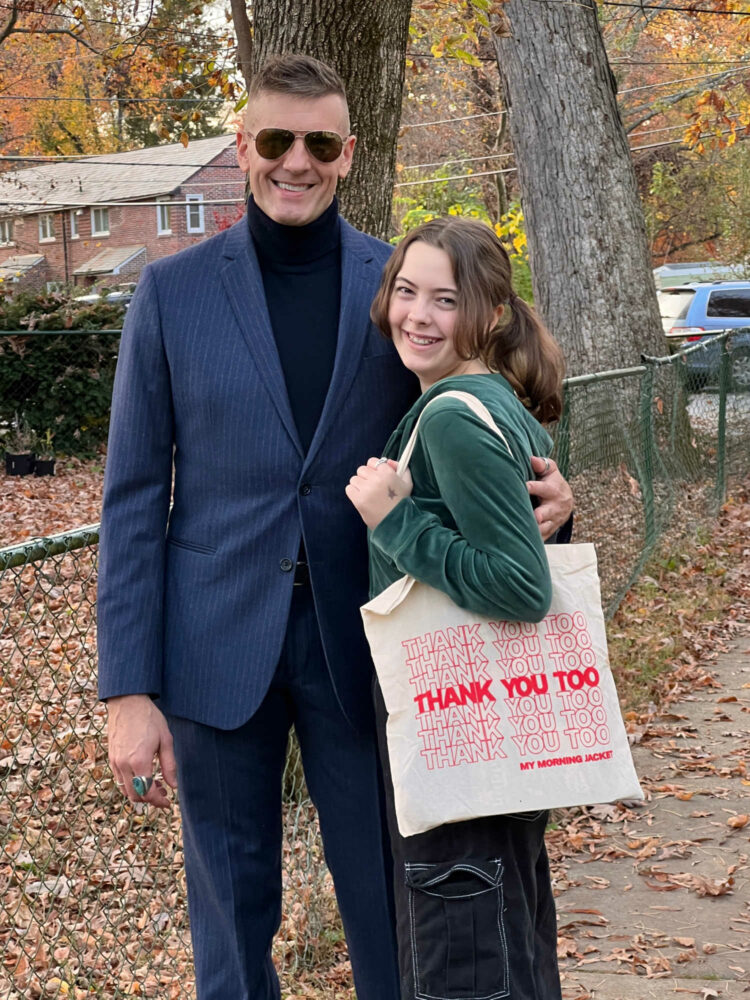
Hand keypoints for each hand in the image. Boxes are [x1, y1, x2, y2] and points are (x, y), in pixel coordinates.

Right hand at [107, 694, 176, 808]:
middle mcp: (124, 765)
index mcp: (140, 761)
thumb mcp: (166, 740)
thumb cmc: (150, 718)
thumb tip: (174, 786)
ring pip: (125, 790)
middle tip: (163, 793)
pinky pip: (119, 779)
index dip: (159, 802)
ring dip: (139, 793)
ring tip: (154, 784)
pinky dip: (131, 784)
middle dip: (150, 800)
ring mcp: (115, 762)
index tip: (168, 803)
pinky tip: (142, 775)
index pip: (147, 793)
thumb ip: (169, 765)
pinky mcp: (111, 758)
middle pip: (135, 796)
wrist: (128, 702)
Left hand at [345, 457, 412, 529]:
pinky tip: (362, 498)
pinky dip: (354, 492)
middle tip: (372, 486)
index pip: (372, 461)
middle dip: (366, 476)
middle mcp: (376, 479)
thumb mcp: (407, 482)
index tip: (377, 476)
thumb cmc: (403, 502)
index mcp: (388, 473)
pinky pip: (349, 489)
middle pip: (361, 469)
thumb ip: (400, 467)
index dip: (374, 468)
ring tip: (367, 494)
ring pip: (354, 479)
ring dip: (359, 485)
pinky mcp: (359, 500)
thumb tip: (387, 461)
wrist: (398, 523)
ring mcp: (366, 490)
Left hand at [527, 456, 573, 540]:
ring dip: (535, 530)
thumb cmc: (553, 483)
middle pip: (547, 512)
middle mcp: (554, 506)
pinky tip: (520, 542)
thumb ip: (543, 464)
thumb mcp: (551, 471)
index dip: (533, 487)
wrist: (566, 502)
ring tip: (523, 532)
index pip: (542, 488)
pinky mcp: (549, 530)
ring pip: (544, 528)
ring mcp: (552, 520)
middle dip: (540, 515)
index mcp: (553, 490)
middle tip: (535, 516)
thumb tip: (532, 459)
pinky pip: (541, 538)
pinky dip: (533, 540)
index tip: (524, 486)